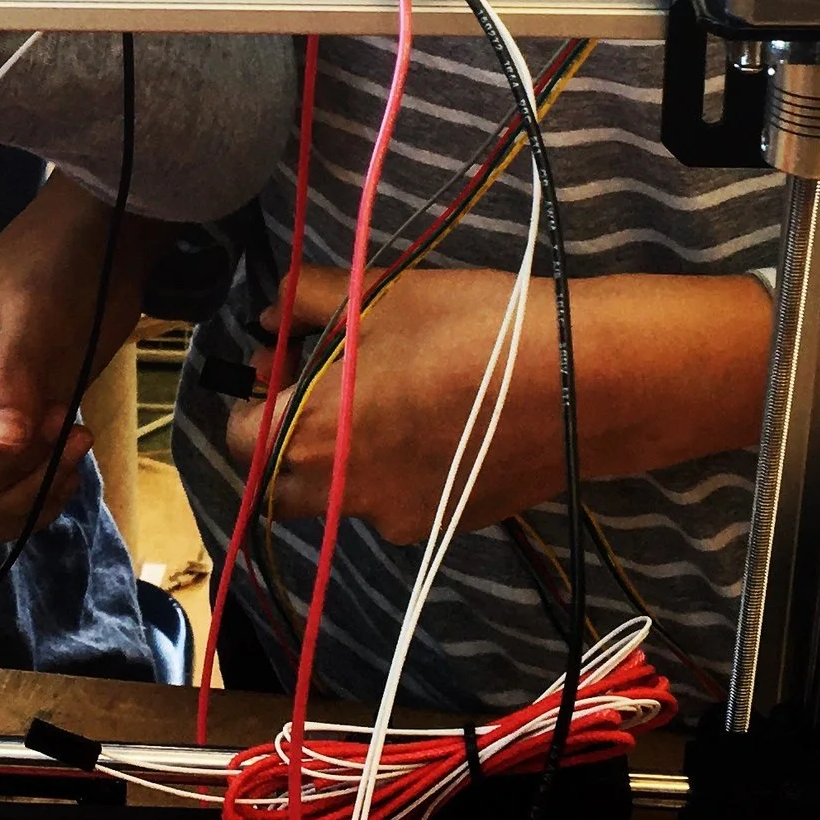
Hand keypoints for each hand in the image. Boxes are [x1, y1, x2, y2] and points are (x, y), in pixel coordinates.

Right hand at [0, 177, 166, 543]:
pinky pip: (3, 509)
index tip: (21, 427)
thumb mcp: (36, 311)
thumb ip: (14, 376)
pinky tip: (73, 464)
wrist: (100, 250)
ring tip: (75, 444)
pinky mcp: (7, 444)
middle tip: (61, 429)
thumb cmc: (58, 263)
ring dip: (24, 498)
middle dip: (2, 479)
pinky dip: (38, 505)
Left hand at [235, 265, 774, 547]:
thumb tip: (268, 315)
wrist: (580, 382)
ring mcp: (396, 518)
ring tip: (388, 400)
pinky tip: (435, 425)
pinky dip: (393, 471)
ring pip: (339, 495)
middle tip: (326, 386)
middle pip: (280, 482)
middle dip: (287, 440)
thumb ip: (304, 302)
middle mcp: (343, 494)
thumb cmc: (467, 326)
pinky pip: (393, 502)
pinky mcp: (443, 527)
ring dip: (340, 457)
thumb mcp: (376, 292)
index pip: (239, 438)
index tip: (285, 364)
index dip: (254, 400)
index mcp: (310, 436)